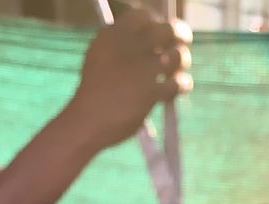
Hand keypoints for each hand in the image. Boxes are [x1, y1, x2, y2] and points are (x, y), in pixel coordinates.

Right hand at [68, 9, 192, 151]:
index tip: (160, 33)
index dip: (157, 22)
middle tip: (182, 42)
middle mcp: (129, 46)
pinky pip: (178, 83)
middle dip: (179, 35)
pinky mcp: (151, 92)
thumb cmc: (92, 93)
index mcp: (114, 35)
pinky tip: (178, 89)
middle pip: (167, 30)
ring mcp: (142, 69)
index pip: (144, 15)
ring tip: (177, 71)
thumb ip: (120, 44)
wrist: (86, 121)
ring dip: (182, 62)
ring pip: (177, 56)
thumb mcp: (99, 57)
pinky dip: (182, 85)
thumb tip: (147, 39)